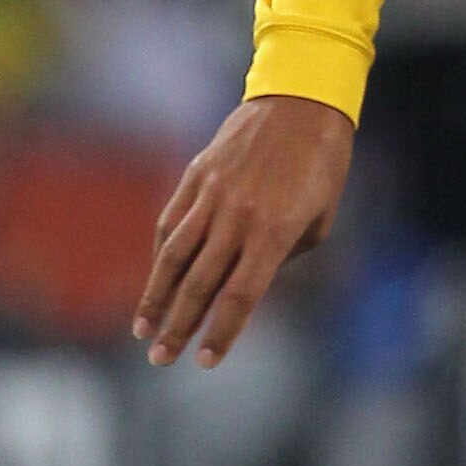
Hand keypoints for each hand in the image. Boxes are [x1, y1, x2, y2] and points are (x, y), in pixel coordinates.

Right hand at [133, 94, 353, 366]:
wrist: (299, 103)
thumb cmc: (322, 166)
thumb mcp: (318, 219)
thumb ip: (282, 257)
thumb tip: (246, 283)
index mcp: (273, 232)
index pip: (240, 296)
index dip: (222, 332)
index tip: (205, 362)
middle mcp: (236, 217)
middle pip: (199, 284)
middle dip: (178, 327)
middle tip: (161, 360)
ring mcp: (211, 195)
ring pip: (173, 256)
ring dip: (155, 297)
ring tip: (143, 329)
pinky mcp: (196, 177)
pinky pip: (171, 223)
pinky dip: (160, 256)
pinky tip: (156, 281)